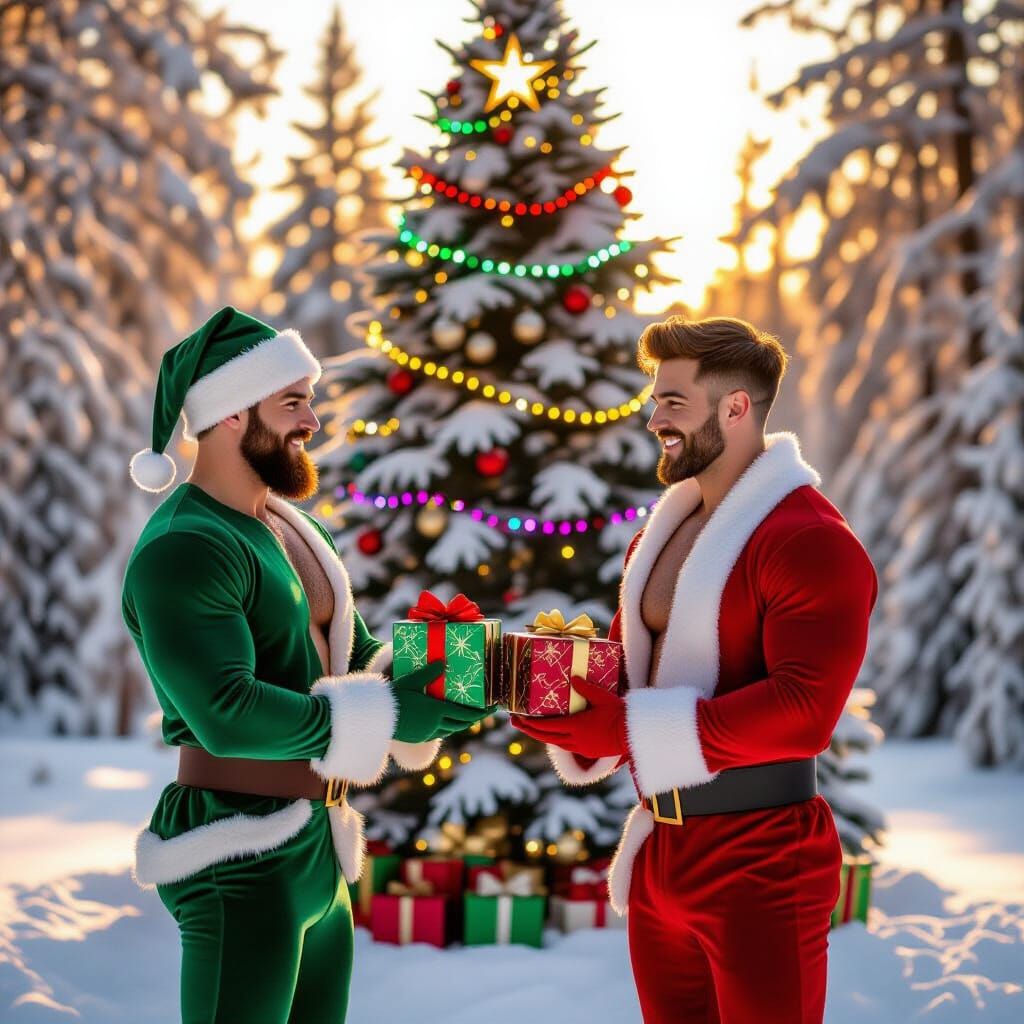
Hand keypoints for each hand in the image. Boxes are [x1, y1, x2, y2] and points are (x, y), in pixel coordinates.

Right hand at [391, 662, 495, 742]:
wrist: (374, 718)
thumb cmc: (393, 696)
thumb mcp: (411, 681)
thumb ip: (428, 673)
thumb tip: (443, 662)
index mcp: (436, 711)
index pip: (465, 714)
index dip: (481, 712)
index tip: (492, 707)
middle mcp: (435, 725)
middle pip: (461, 723)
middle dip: (475, 718)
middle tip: (485, 711)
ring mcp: (427, 733)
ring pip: (451, 729)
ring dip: (461, 723)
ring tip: (469, 715)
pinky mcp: (419, 738)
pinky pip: (439, 733)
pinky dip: (448, 727)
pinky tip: (447, 721)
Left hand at [510, 676, 627, 758]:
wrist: (634, 735)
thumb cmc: (619, 713)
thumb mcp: (602, 697)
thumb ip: (586, 688)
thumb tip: (573, 677)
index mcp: (575, 726)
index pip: (546, 726)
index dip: (530, 723)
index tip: (518, 718)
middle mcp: (574, 739)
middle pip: (546, 736)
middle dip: (529, 730)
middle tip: (515, 722)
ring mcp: (581, 747)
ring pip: (555, 743)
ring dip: (541, 736)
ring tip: (530, 728)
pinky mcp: (588, 752)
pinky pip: (566, 746)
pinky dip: (556, 740)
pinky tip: (553, 735)